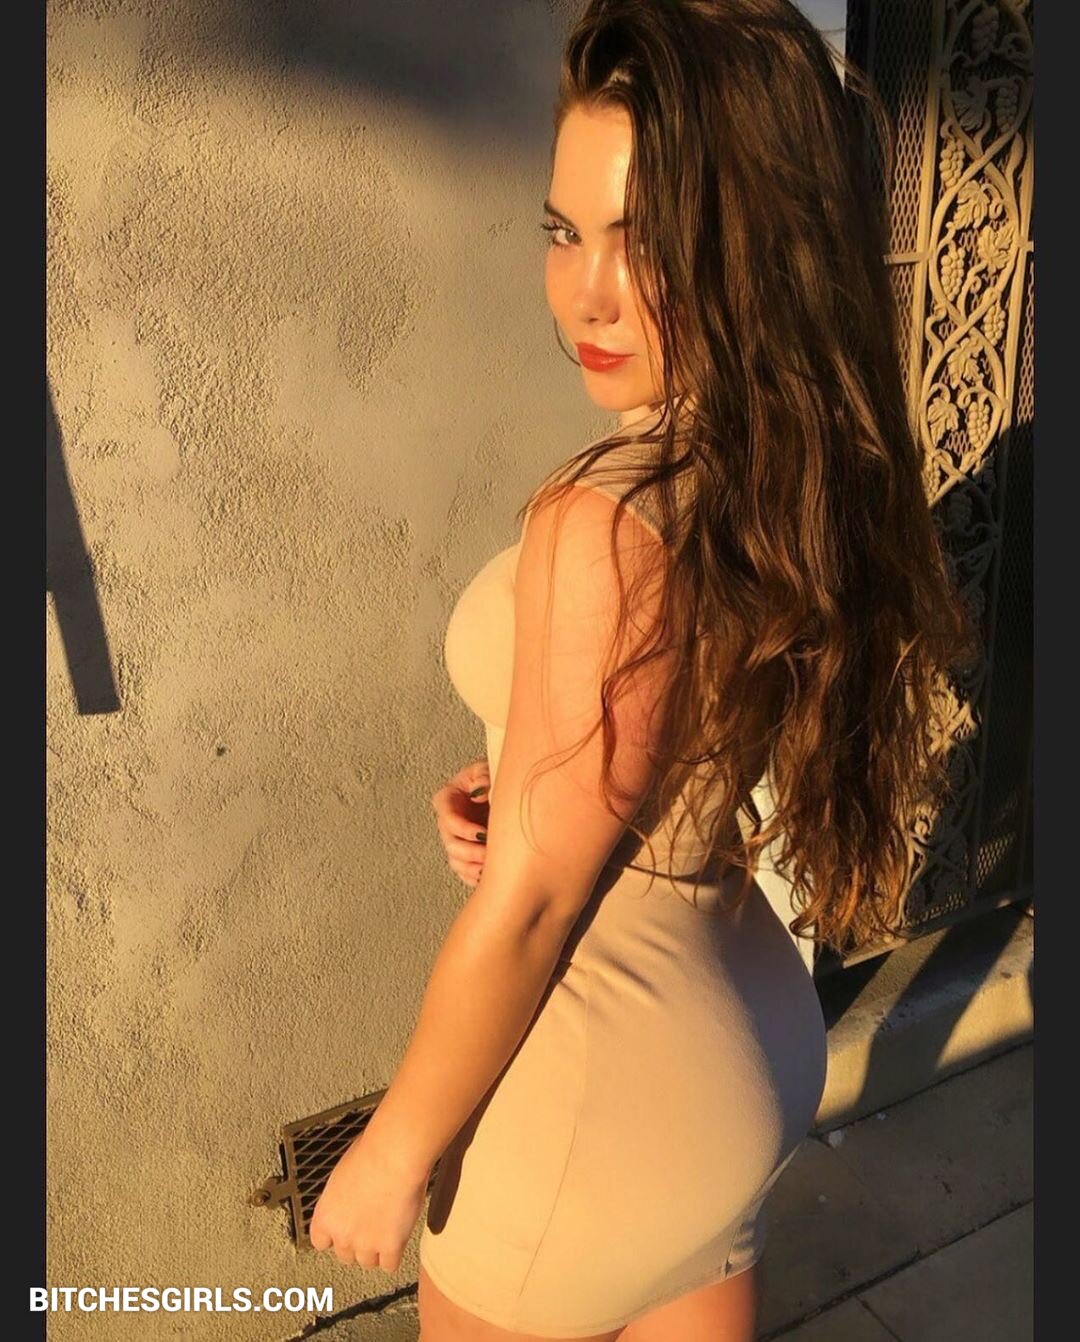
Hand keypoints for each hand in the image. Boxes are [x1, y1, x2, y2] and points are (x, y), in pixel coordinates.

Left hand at [308, 1122, 429, 1272]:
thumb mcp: (343, 1174)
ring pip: (368, 1262)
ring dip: (376, 1250)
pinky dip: (395, 1254)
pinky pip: (390, 1264)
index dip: (334, 1236)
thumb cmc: (371, 1153)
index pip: (320, 1241)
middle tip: (369, 1226)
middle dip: (357, 1243)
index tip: (343, 1231)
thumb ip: (342, 1197)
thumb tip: (349, 1199)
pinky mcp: (390, 1247)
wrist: (394, 1156)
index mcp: (325, 1215)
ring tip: (386, 1231)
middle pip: (345, 1255)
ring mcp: (366, 1243)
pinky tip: (398, 1239)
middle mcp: (342, 1234)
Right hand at [431, 758, 489, 887]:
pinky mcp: (465, 855)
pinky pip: (465, 873)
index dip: (464, 829)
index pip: (448, 819)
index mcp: (447, 799)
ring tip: (492, 868)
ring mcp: (455, 840)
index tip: (483, 833)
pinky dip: (476, 877)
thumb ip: (482, 775)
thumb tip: (480, 793)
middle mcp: (448, 822)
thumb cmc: (492, 775)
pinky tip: (490, 876)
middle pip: (451, 845)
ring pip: (456, 862)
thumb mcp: (486, 767)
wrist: (506, 789)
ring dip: (473, 868)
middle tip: (490, 853)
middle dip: (470, 852)